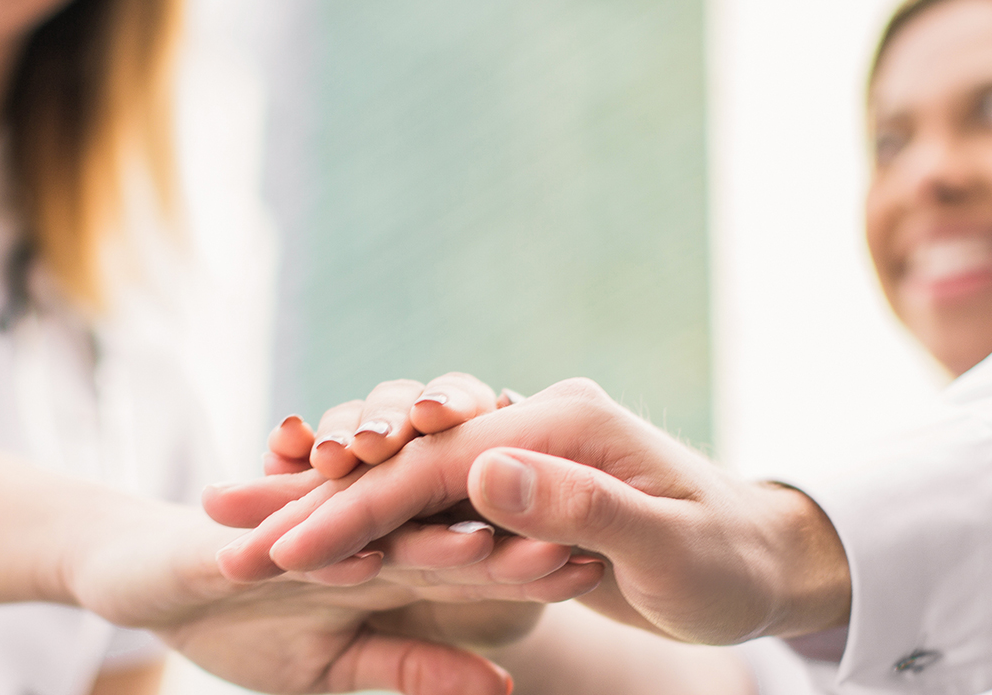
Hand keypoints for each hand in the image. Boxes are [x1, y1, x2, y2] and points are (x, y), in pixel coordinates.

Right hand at [64, 505, 601, 694]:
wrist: (136, 578)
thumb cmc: (243, 624)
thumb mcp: (338, 661)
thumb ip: (416, 662)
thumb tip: (503, 685)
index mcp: (387, 550)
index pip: (470, 544)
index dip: (523, 558)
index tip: (586, 572)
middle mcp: (354, 518)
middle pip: (434, 508)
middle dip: (494, 522)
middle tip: (561, 537)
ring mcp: (297, 510)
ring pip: (369, 496)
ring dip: (419, 505)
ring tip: (478, 529)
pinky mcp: (239, 520)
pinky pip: (284, 516)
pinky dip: (312, 521)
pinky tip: (345, 537)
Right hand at [206, 377, 851, 644]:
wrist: (769, 559)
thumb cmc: (727, 566)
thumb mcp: (665, 549)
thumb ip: (579, 509)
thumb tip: (483, 470)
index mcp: (558, 426)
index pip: (432, 469)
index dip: (351, 512)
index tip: (277, 554)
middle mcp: (532, 426)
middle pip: (401, 467)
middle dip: (311, 506)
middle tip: (223, 544)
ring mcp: (525, 452)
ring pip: (403, 484)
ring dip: (325, 514)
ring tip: (241, 542)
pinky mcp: (522, 484)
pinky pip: (427, 505)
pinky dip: (369, 527)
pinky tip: (312, 550)